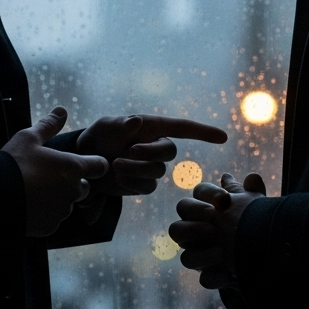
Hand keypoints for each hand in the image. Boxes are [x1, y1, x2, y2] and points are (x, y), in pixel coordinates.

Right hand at [2, 107, 108, 236]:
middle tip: (47, 177)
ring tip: (34, 192)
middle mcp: (73, 191)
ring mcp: (62, 211)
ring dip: (57, 199)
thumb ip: (48, 125)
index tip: (84, 163)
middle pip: (83, 188)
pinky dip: (44, 214)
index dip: (94, 164)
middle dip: (71, 184)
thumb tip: (62, 110)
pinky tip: (28, 206)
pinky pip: (53, 220)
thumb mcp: (28, 138)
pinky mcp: (50, 227)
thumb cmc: (14, 163)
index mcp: (73, 167)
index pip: (100, 166)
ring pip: (66, 205)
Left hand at [76, 114, 227, 196]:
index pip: (182, 128)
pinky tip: (117, 176)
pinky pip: (146, 186)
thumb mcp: (105, 127)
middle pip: (169, 152)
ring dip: (135, 169)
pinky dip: (131, 182)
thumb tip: (137, 121)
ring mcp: (152, 166)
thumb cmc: (98, 137)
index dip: (203, 132)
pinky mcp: (143, 183)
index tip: (222, 137)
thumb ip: (120, 125)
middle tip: (128, 151)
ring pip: (157, 172)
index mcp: (152, 127)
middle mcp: (156, 146)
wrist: (85, 160)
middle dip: (150, 153)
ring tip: (114, 164)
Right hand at [170, 172, 265, 288]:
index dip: (208, 195)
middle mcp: (197, 230)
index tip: (226, 201)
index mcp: (207, 208)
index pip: (198, 193)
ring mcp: (201, 255)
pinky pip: (206, 279)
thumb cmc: (254, 222)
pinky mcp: (211, 276)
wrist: (268, 254)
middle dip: (193, 221)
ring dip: (199, 253)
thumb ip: (252, 193)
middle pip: (179, 223)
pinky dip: (216, 276)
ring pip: (185, 257)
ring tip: (220, 252)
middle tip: (212, 223)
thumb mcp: (256, 206)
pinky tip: (229, 273)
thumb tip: (251, 178)